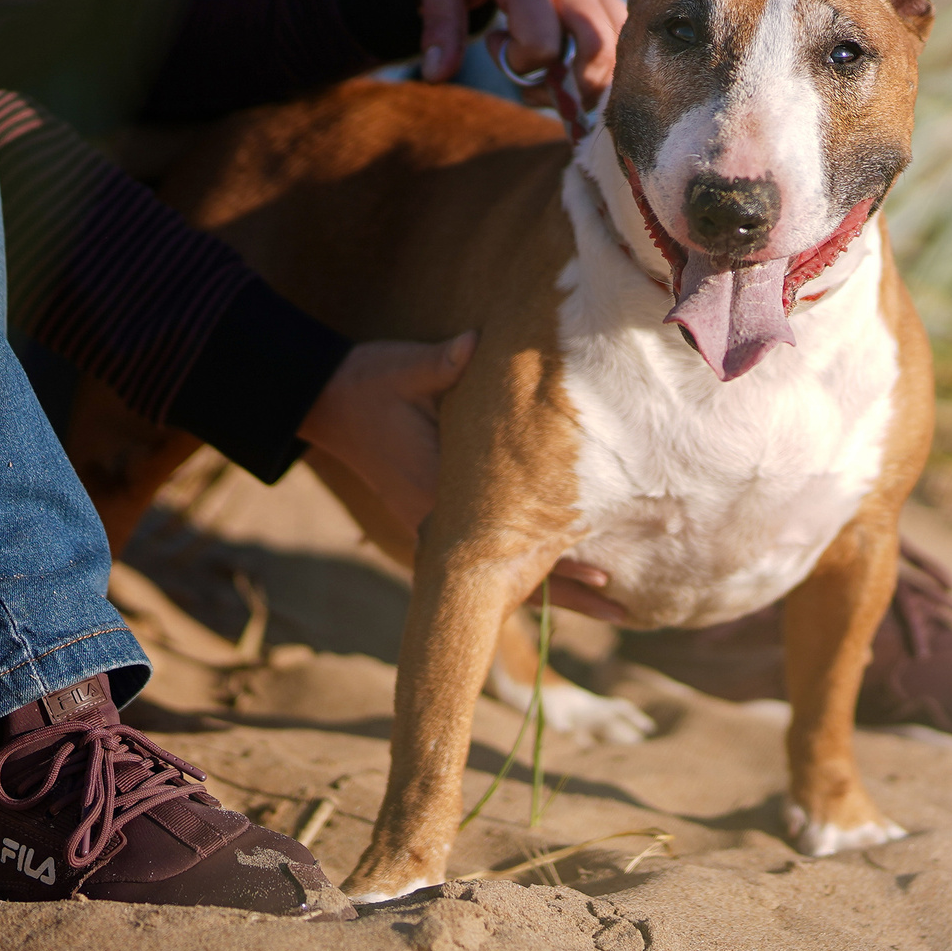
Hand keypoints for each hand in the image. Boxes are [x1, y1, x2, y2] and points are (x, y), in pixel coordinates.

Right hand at [296, 333, 625, 622]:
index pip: (509, 542)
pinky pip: (485, 557)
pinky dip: (525, 569)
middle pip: (513, 575)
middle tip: (624, 607)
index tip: (605, 574)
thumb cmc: (371, 383)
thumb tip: (473, 344)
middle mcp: (438, 523)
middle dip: (570, 591)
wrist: (327, 400)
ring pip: (501, 573)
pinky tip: (560, 574)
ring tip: (608, 599)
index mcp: (440, 492)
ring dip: (554, 586)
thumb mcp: (404, 368)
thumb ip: (442, 361)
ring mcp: (434, 527)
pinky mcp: (432, 520)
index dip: (559, 563)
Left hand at [415, 0, 624, 112]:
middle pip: (599, 47)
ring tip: (558, 75)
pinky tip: (574, 59)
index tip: (498, 46)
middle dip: (576, 86)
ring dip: (597, 76)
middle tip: (541, 84)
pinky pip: (624, 30)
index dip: (521, 64)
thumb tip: (434, 78)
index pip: (542, 40)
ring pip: (622, 42)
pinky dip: (608, 58)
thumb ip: (441, 24)